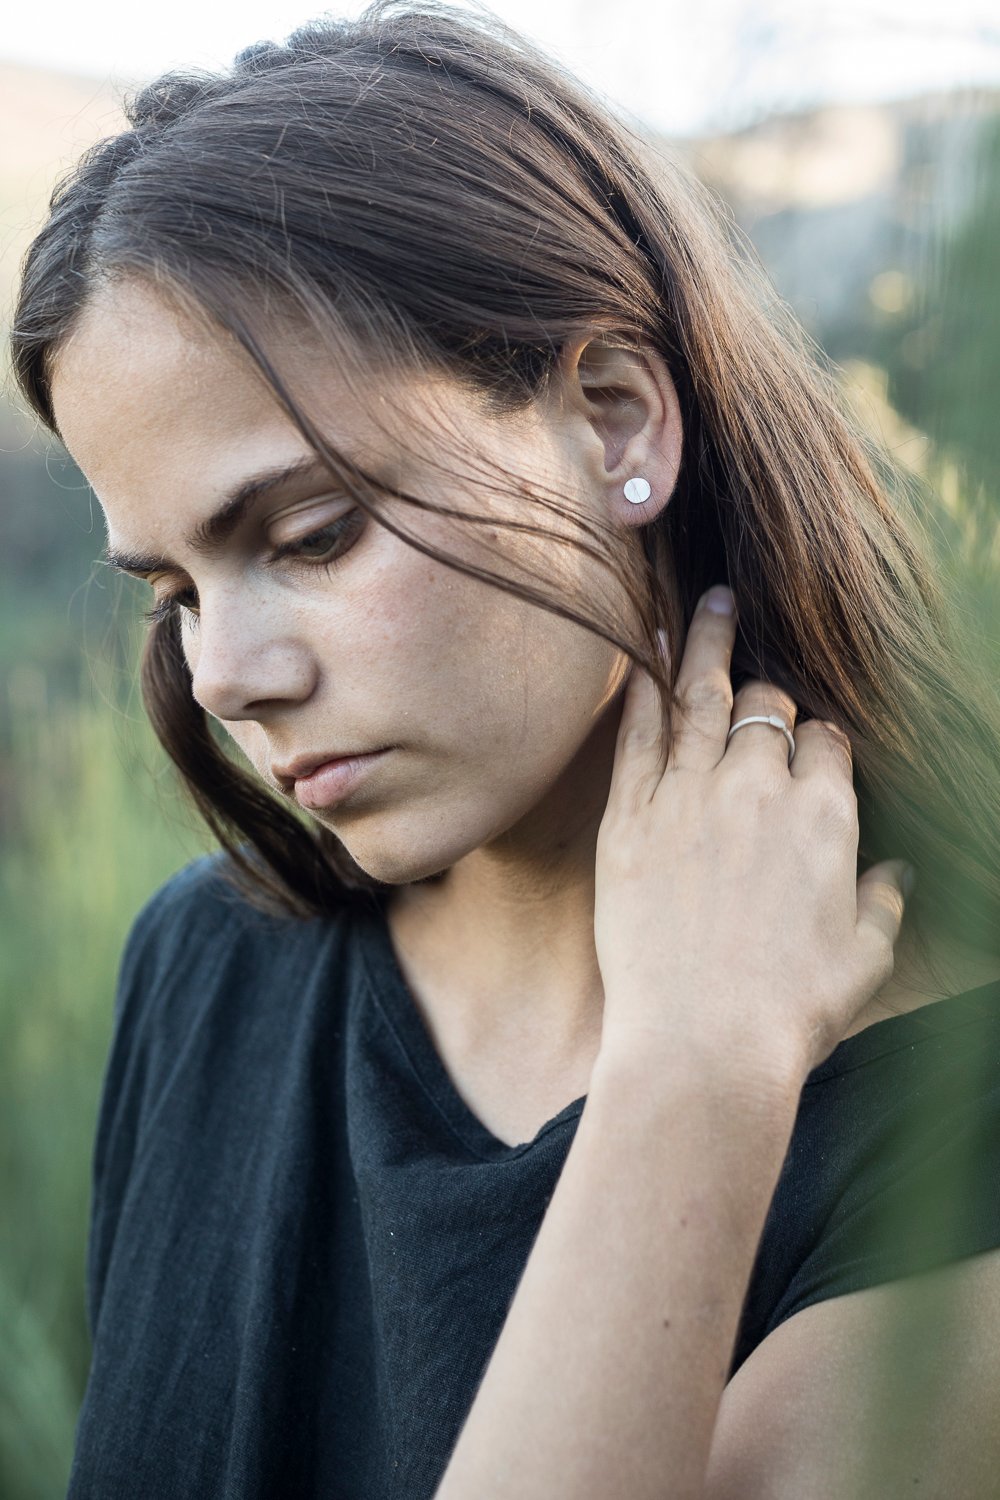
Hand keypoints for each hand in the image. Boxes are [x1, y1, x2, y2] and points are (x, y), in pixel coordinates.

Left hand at [593, 584, 910, 1084]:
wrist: (703, 1045)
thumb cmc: (791, 1012)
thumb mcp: (866, 956)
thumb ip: (884, 900)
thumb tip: (897, 869)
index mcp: (826, 815)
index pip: (827, 740)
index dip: (819, 737)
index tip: (809, 746)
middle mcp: (760, 788)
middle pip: (766, 710)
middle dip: (767, 696)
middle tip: (757, 687)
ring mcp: (690, 795)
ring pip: (702, 694)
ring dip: (707, 639)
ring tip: (710, 598)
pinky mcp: (631, 817)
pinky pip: (638, 732)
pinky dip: (642, 685)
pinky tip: (644, 647)